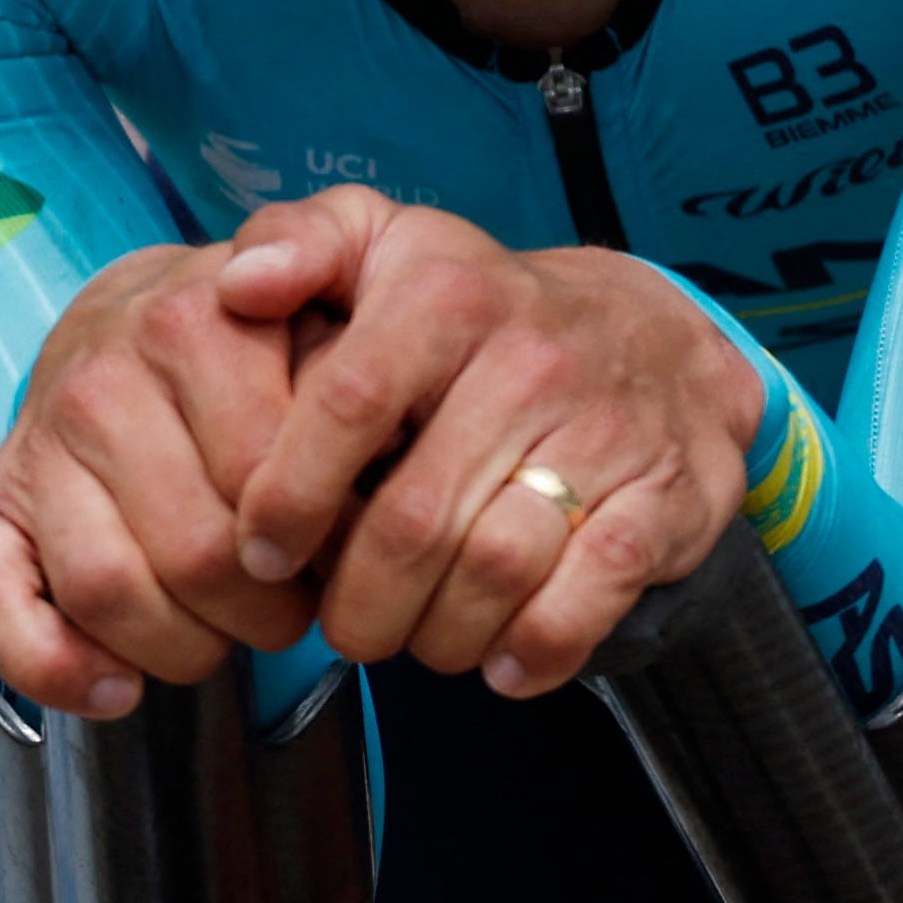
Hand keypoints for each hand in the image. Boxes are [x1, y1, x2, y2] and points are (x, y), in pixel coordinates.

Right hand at [0, 244, 320, 719]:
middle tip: (289, 606)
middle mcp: (100, 381)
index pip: (268, 487)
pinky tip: (115, 689)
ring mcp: (36, 444)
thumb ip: (352, 371)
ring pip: (106, 589)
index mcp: (188, 327)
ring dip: (181, 647)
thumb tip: (375, 467)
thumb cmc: (247, 349)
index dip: (318, 550)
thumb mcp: (319, 323)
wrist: (136, 315)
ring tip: (220, 634)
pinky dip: (51, 666)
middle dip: (263, 612)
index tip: (338, 554)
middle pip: (196, 554)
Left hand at [224, 190, 764, 695]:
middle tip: (341, 627)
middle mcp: (531, 358)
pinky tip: (499, 661)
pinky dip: (535, 648)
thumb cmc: (480, 308)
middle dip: (360, 599)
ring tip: (413, 639)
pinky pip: (590, 595)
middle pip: (416, 518)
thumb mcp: (387, 241)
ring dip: (438, 632)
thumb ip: (298, 241)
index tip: (261, 552)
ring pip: (496, 568)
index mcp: (446, 294)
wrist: (657, 335)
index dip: (291, 494)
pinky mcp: (664, 497)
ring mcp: (606, 429)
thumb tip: (237, 281)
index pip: (348, 402)